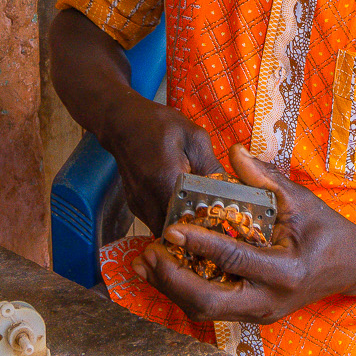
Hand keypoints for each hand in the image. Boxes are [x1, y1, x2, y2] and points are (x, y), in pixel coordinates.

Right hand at [98, 98, 219, 234]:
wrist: (123, 123)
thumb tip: (232, 192)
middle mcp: (147, 199)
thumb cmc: (160, 126)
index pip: (188, 219)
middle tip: (214, 222)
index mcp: (164, 180)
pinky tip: (183, 208)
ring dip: (183, 228)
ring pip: (165, 231)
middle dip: (196, 231)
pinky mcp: (135, 206)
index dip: (207, 225)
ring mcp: (139, 205)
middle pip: (176, 233)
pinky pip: (157, 222)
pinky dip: (171, 220)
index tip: (222, 221)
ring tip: (200, 217)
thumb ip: (212, 167)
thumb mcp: (194, 139)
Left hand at [138, 146, 355, 324]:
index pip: (234, 258)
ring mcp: (260, 314)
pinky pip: (211, 308)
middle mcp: (269, 301)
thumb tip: (234, 150)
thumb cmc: (327, 231)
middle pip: (208, 302)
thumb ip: (265, 178)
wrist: (352, 267)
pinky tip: (165, 270)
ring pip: (204, 311)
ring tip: (144, 262)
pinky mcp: (252, 315)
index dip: (200, 244)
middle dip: (172, 280)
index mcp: (285, 271)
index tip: (173, 229)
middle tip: (147, 254)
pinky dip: (185, 291)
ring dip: (171, 288)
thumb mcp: (301, 200)